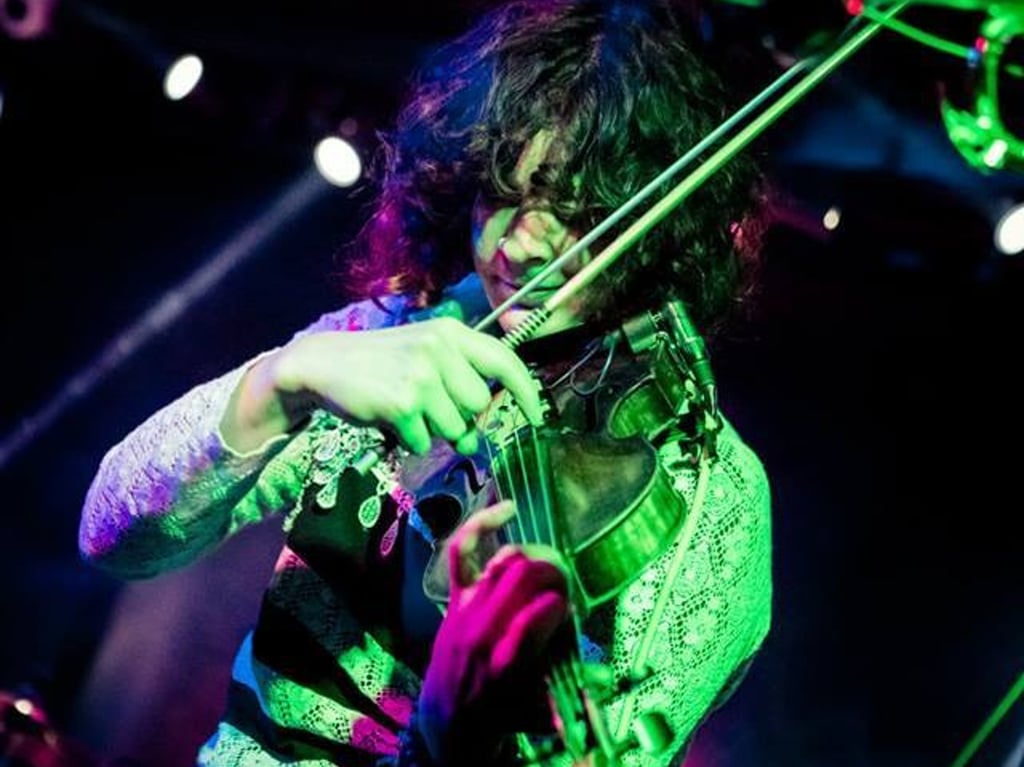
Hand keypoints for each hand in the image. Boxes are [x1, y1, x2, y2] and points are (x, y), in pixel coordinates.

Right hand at [229, 317, 543, 454]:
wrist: (322, 363)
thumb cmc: (380, 364)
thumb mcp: (424, 353)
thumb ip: (460, 377)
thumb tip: (485, 423)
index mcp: (451, 332)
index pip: (505, 360)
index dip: (526, 391)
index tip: (537, 416)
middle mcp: (440, 348)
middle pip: (479, 405)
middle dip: (461, 418)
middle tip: (432, 411)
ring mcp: (421, 374)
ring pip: (455, 428)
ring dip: (434, 431)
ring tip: (409, 411)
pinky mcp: (403, 402)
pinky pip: (425, 441)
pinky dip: (410, 440)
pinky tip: (391, 420)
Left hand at [418, 502, 570, 763]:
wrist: (448, 723)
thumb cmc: (504, 715)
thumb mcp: (541, 710)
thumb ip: (571, 688)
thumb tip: (600, 674)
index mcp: (511, 661)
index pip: (545, 610)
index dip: (563, 603)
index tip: (568, 612)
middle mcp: (485, 630)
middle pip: (526, 576)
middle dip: (553, 572)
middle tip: (562, 585)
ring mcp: (467, 609)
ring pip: (503, 562)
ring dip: (531, 557)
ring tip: (545, 566)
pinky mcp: (455, 598)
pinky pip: (462, 551)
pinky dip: (482, 524)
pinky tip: (508, 508)